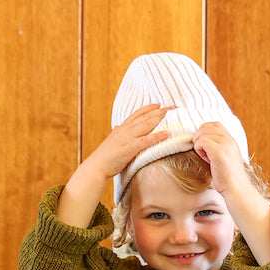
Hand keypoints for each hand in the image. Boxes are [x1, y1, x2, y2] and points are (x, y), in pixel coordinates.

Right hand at [56, 104, 171, 229]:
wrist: (97, 165)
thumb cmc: (105, 156)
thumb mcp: (112, 140)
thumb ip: (117, 133)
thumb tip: (118, 126)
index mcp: (122, 128)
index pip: (137, 114)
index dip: (149, 108)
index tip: (158, 104)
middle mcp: (125, 130)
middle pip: (145, 117)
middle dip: (160, 111)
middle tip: (173, 107)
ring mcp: (128, 138)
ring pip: (147, 125)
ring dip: (161, 119)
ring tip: (173, 115)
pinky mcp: (130, 148)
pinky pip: (147, 140)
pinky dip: (158, 136)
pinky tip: (167, 134)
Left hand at [193, 121, 269, 267]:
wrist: (236, 189)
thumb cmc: (227, 178)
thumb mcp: (224, 158)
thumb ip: (217, 147)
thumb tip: (200, 140)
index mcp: (231, 139)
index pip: (213, 124)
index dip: (204, 132)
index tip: (204, 147)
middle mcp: (229, 139)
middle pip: (205, 126)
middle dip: (200, 138)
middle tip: (204, 153)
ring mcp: (225, 144)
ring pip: (201, 133)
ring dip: (199, 144)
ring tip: (206, 157)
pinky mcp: (219, 152)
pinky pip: (201, 141)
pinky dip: (199, 150)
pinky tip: (206, 159)